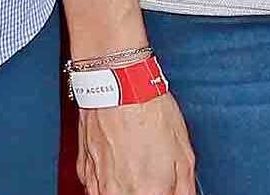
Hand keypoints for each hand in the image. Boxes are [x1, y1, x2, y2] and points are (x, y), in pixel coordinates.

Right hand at [74, 92, 198, 194]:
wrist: (118, 85)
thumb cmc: (149, 112)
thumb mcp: (184, 152)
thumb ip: (185, 187)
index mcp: (149, 192)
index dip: (166, 193)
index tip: (167, 187)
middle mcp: (119, 193)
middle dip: (147, 190)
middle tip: (154, 174)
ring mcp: (98, 184)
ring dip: (127, 188)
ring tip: (137, 165)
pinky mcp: (84, 171)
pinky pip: (98, 186)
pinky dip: (110, 179)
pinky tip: (120, 160)